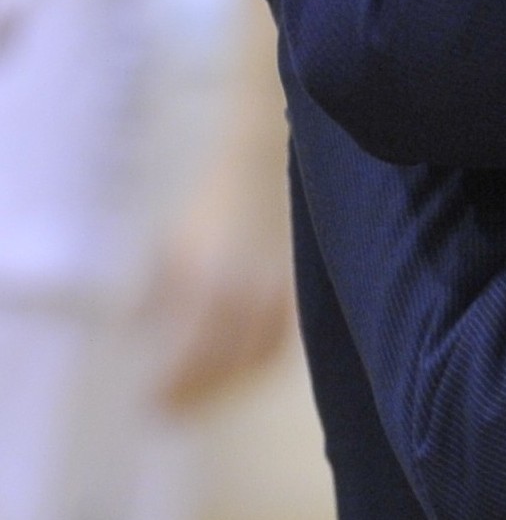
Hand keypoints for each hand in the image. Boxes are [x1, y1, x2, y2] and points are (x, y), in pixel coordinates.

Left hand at [149, 127, 293, 411]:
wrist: (264, 167)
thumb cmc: (211, 206)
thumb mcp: (170, 247)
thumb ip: (153, 295)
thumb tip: (134, 336)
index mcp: (206, 283)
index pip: (188, 355)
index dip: (171, 387)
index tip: (150, 406)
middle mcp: (244, 293)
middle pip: (222, 364)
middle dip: (196, 393)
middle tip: (170, 413)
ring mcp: (276, 291)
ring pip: (255, 358)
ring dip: (226, 385)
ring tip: (202, 396)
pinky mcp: (297, 289)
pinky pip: (278, 340)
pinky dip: (256, 365)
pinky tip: (237, 370)